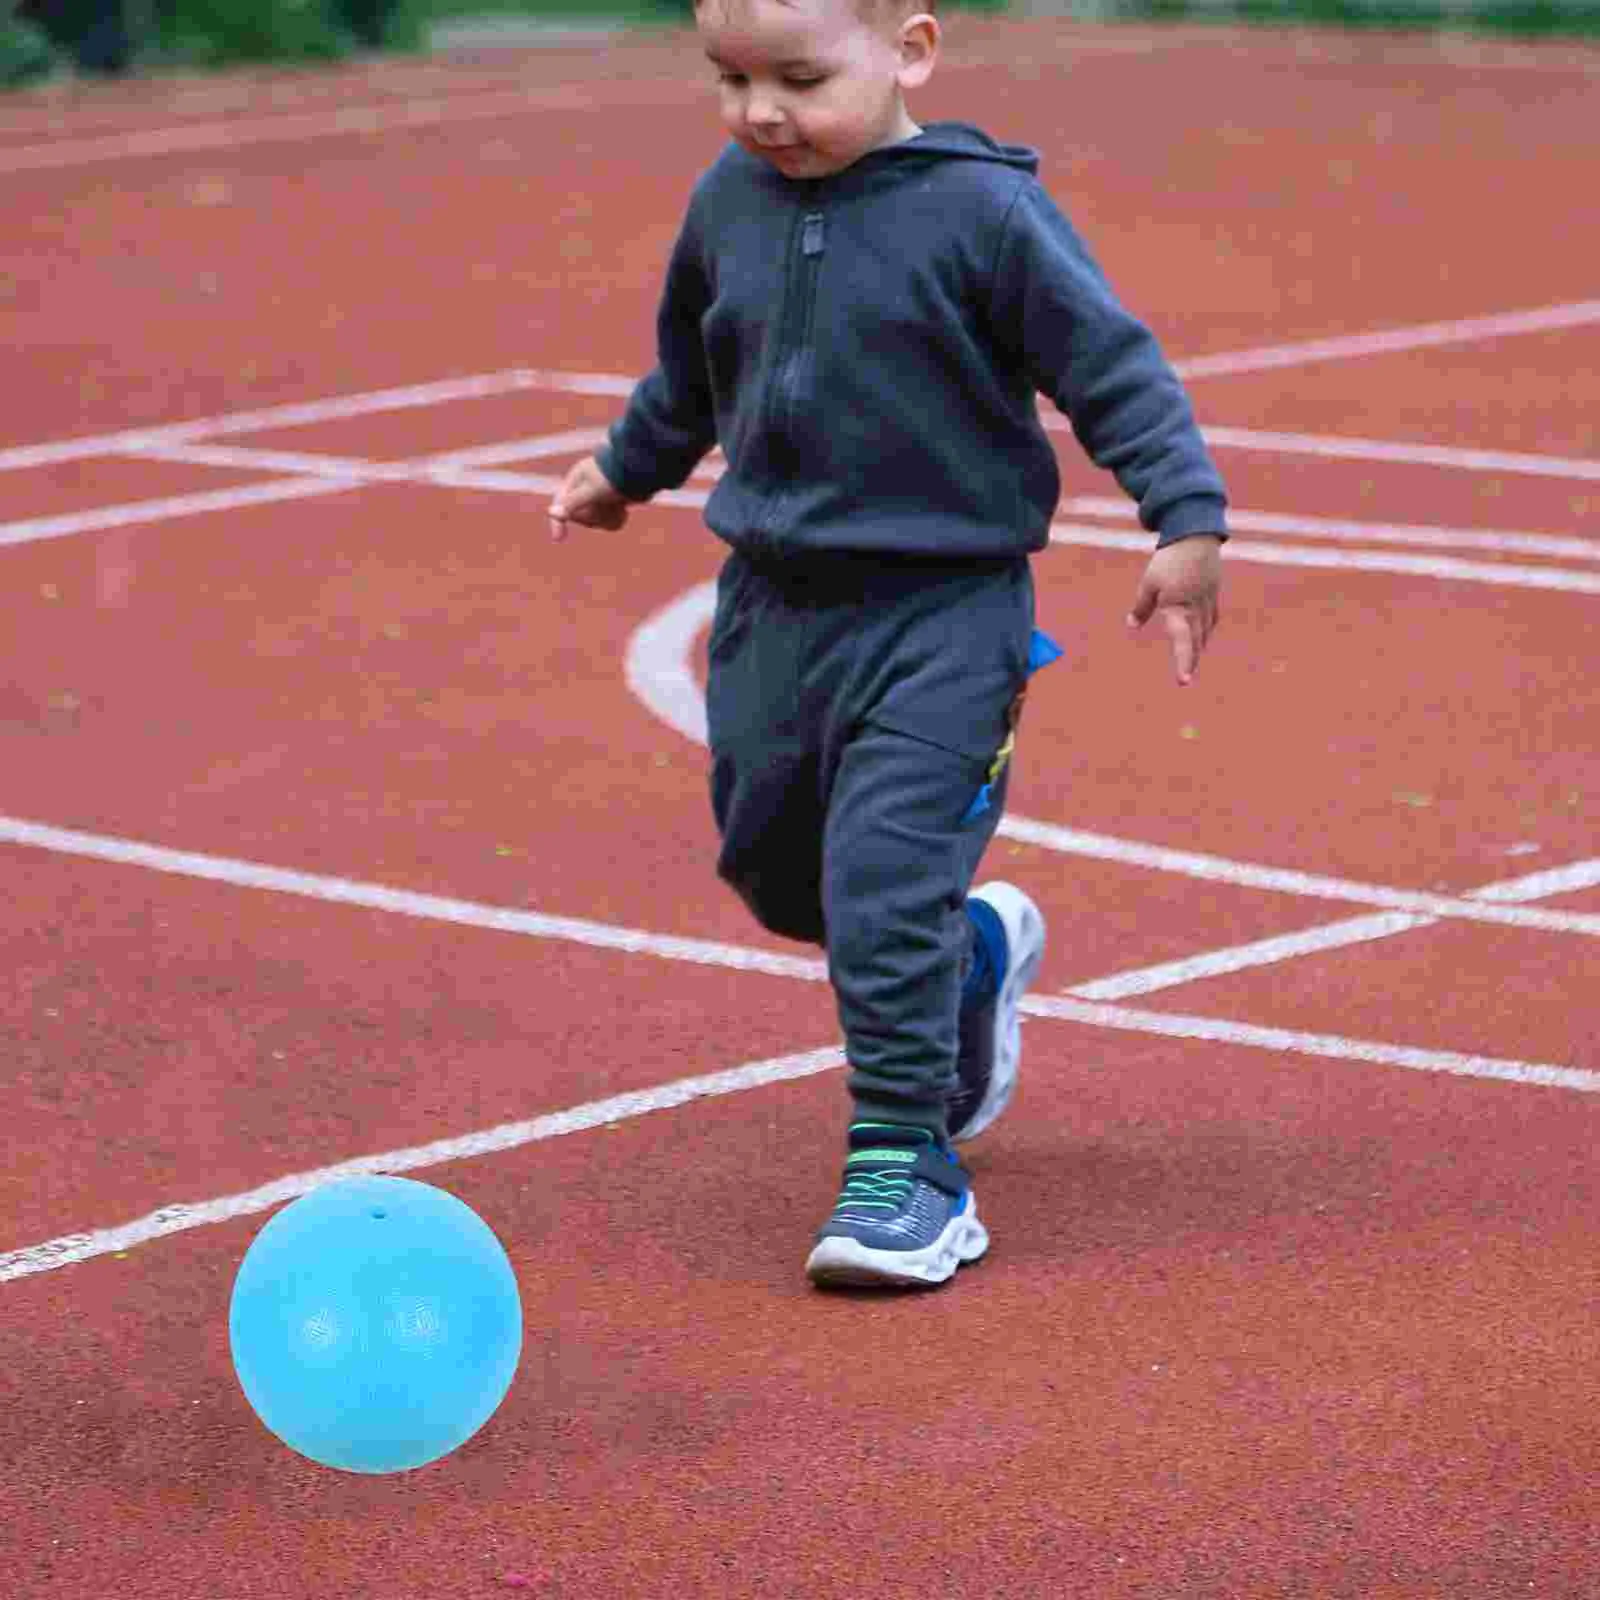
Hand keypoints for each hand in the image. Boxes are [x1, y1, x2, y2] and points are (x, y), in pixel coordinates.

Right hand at [548, 455, 629, 539]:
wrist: (644, 469)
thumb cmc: (614, 475)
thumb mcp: (591, 490)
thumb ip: (571, 503)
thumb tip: (552, 513)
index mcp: (576, 480)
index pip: (560, 504)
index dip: (558, 522)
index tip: (558, 539)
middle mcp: (585, 488)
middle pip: (580, 516)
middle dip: (594, 516)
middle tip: (607, 504)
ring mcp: (600, 497)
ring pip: (596, 521)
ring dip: (607, 517)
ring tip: (619, 505)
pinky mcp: (613, 503)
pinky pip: (608, 521)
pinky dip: (616, 518)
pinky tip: (624, 510)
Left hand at [1126, 534, 1222, 685]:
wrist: (1196, 534)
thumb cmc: (1169, 559)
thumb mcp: (1149, 582)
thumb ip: (1142, 606)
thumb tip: (1132, 625)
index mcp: (1179, 606)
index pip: (1182, 640)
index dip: (1183, 661)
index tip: (1183, 681)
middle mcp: (1196, 607)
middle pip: (1196, 640)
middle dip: (1190, 659)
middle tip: (1185, 678)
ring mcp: (1208, 601)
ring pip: (1205, 630)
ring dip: (1197, 646)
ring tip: (1190, 661)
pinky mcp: (1213, 593)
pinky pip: (1211, 617)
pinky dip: (1204, 629)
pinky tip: (1200, 635)